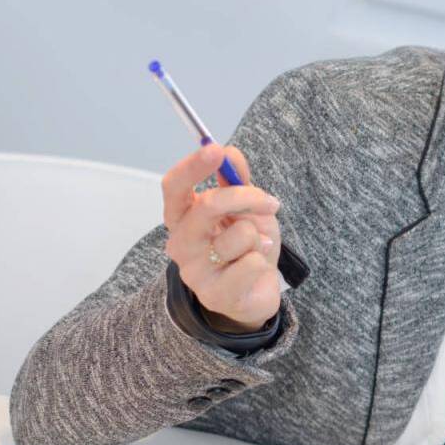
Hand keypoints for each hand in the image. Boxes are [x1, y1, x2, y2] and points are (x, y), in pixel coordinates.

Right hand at [160, 143, 282, 332]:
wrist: (253, 293)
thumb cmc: (245, 246)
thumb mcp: (245, 208)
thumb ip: (236, 180)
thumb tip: (230, 153)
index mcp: (182, 217)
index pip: (174, 187)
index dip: (192, 166)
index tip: (215, 150)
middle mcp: (180, 243)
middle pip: (208, 205)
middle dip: (246, 197)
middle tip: (270, 202)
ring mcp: (194, 271)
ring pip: (239, 234)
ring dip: (259, 237)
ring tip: (255, 248)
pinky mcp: (215, 294)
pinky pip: (251, 263)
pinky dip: (263, 261)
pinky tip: (255, 269)